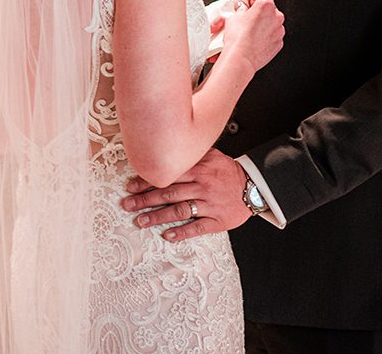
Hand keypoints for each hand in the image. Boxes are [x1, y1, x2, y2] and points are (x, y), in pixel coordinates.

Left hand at [121, 149, 252, 241]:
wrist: (254, 188)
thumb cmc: (227, 172)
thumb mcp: (212, 156)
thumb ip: (191, 153)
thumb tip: (167, 145)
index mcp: (199, 170)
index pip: (169, 175)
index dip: (148, 181)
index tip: (131, 186)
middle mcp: (202, 186)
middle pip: (169, 194)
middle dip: (145, 199)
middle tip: (127, 204)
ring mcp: (210, 204)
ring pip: (180, 211)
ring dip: (158, 217)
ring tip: (140, 221)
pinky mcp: (218, 221)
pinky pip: (198, 228)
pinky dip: (182, 232)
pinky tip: (167, 236)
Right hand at [220, 0, 283, 72]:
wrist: (241, 58)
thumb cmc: (237, 38)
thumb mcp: (233, 16)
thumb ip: (242, 8)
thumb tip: (243, 8)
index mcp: (266, 6)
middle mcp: (276, 16)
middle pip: (268, 6)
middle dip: (257, 7)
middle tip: (245, 11)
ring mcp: (279, 30)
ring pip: (270, 21)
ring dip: (261, 21)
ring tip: (247, 28)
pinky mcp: (278, 42)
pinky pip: (272, 34)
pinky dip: (264, 34)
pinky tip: (253, 38)